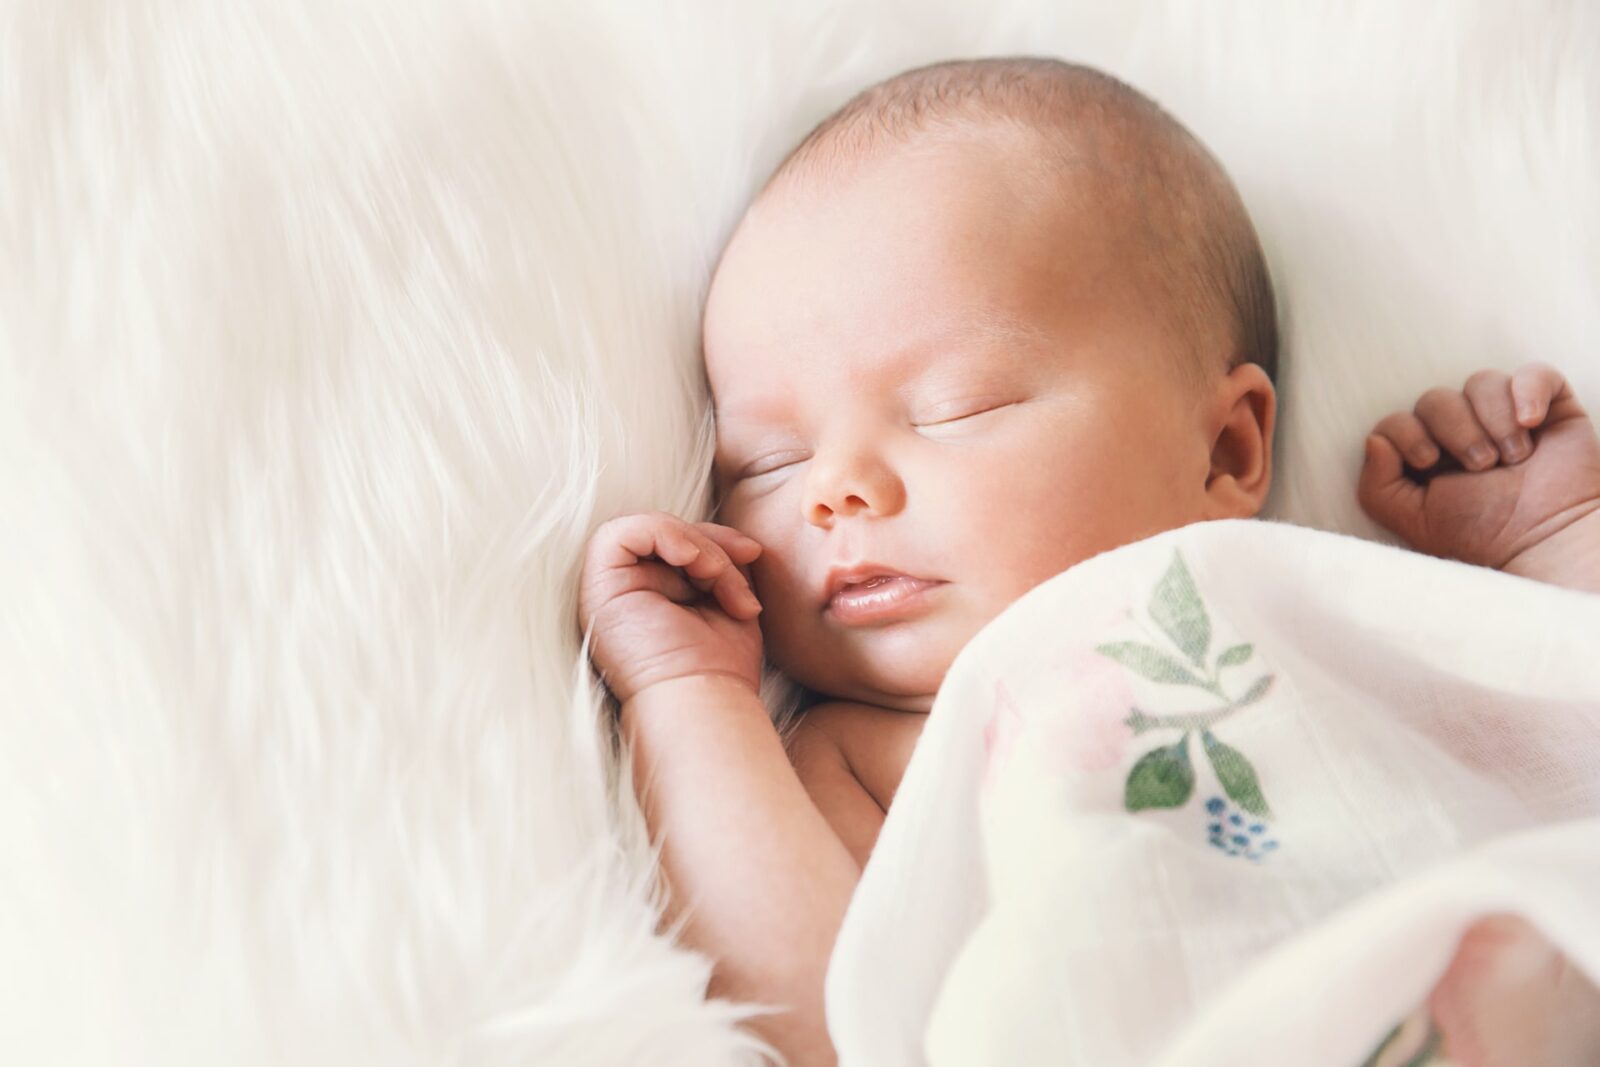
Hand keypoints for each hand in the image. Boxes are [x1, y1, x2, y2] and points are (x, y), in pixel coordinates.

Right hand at [576, 510, 765, 705]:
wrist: (702, 698)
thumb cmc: (720, 665)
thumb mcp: (732, 602)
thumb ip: (727, 568)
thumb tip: (747, 545)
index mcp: (655, 596)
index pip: (680, 542)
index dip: (718, 538)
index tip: (752, 555)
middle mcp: (627, 593)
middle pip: (666, 533)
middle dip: (711, 543)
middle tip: (737, 573)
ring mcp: (609, 591)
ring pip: (647, 529)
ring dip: (694, 544)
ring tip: (716, 578)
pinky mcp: (599, 589)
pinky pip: (620, 533)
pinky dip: (662, 533)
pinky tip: (691, 560)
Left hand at [1358, 363, 1599, 571]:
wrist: (1546, 540)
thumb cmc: (1482, 533)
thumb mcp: (1414, 518)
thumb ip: (1376, 485)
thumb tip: (1373, 440)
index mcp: (1427, 454)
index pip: (1397, 421)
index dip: (1407, 434)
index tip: (1429, 462)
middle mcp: (1463, 431)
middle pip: (1434, 399)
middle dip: (1455, 432)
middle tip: (1481, 467)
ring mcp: (1505, 416)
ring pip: (1480, 382)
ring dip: (1493, 420)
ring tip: (1512, 458)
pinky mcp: (1549, 407)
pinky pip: (1535, 373)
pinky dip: (1529, 391)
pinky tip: (1531, 422)